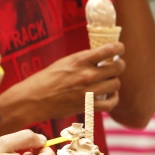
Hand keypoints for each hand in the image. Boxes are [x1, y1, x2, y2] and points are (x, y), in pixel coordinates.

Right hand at [4, 43, 124, 123]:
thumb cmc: (45, 79)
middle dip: (119, 65)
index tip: (120, 49)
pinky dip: (114, 99)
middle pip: (117, 68)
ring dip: (114, 82)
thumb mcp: (63, 62)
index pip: (109, 50)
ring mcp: (89, 91)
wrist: (34, 99)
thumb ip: (82, 61)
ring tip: (109, 81)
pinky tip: (110, 95)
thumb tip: (99, 59)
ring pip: (116, 84)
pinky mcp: (88, 106)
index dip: (119, 48)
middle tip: (116, 65)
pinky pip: (111, 103)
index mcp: (80, 60)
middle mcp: (87, 74)